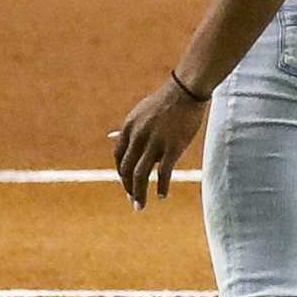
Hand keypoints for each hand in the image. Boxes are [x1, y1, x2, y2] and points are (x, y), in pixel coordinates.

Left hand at [112, 78, 205, 209]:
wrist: (186, 90)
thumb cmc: (165, 101)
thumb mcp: (140, 112)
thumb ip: (128, 129)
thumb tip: (110, 137)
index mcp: (128, 127)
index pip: (118, 157)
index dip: (121, 174)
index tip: (127, 184)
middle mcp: (138, 136)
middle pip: (126, 169)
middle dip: (128, 188)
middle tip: (133, 201)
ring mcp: (154, 142)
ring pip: (140, 175)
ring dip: (138, 194)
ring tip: (140, 206)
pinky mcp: (172, 147)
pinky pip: (163, 173)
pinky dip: (161, 187)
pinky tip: (162, 195)